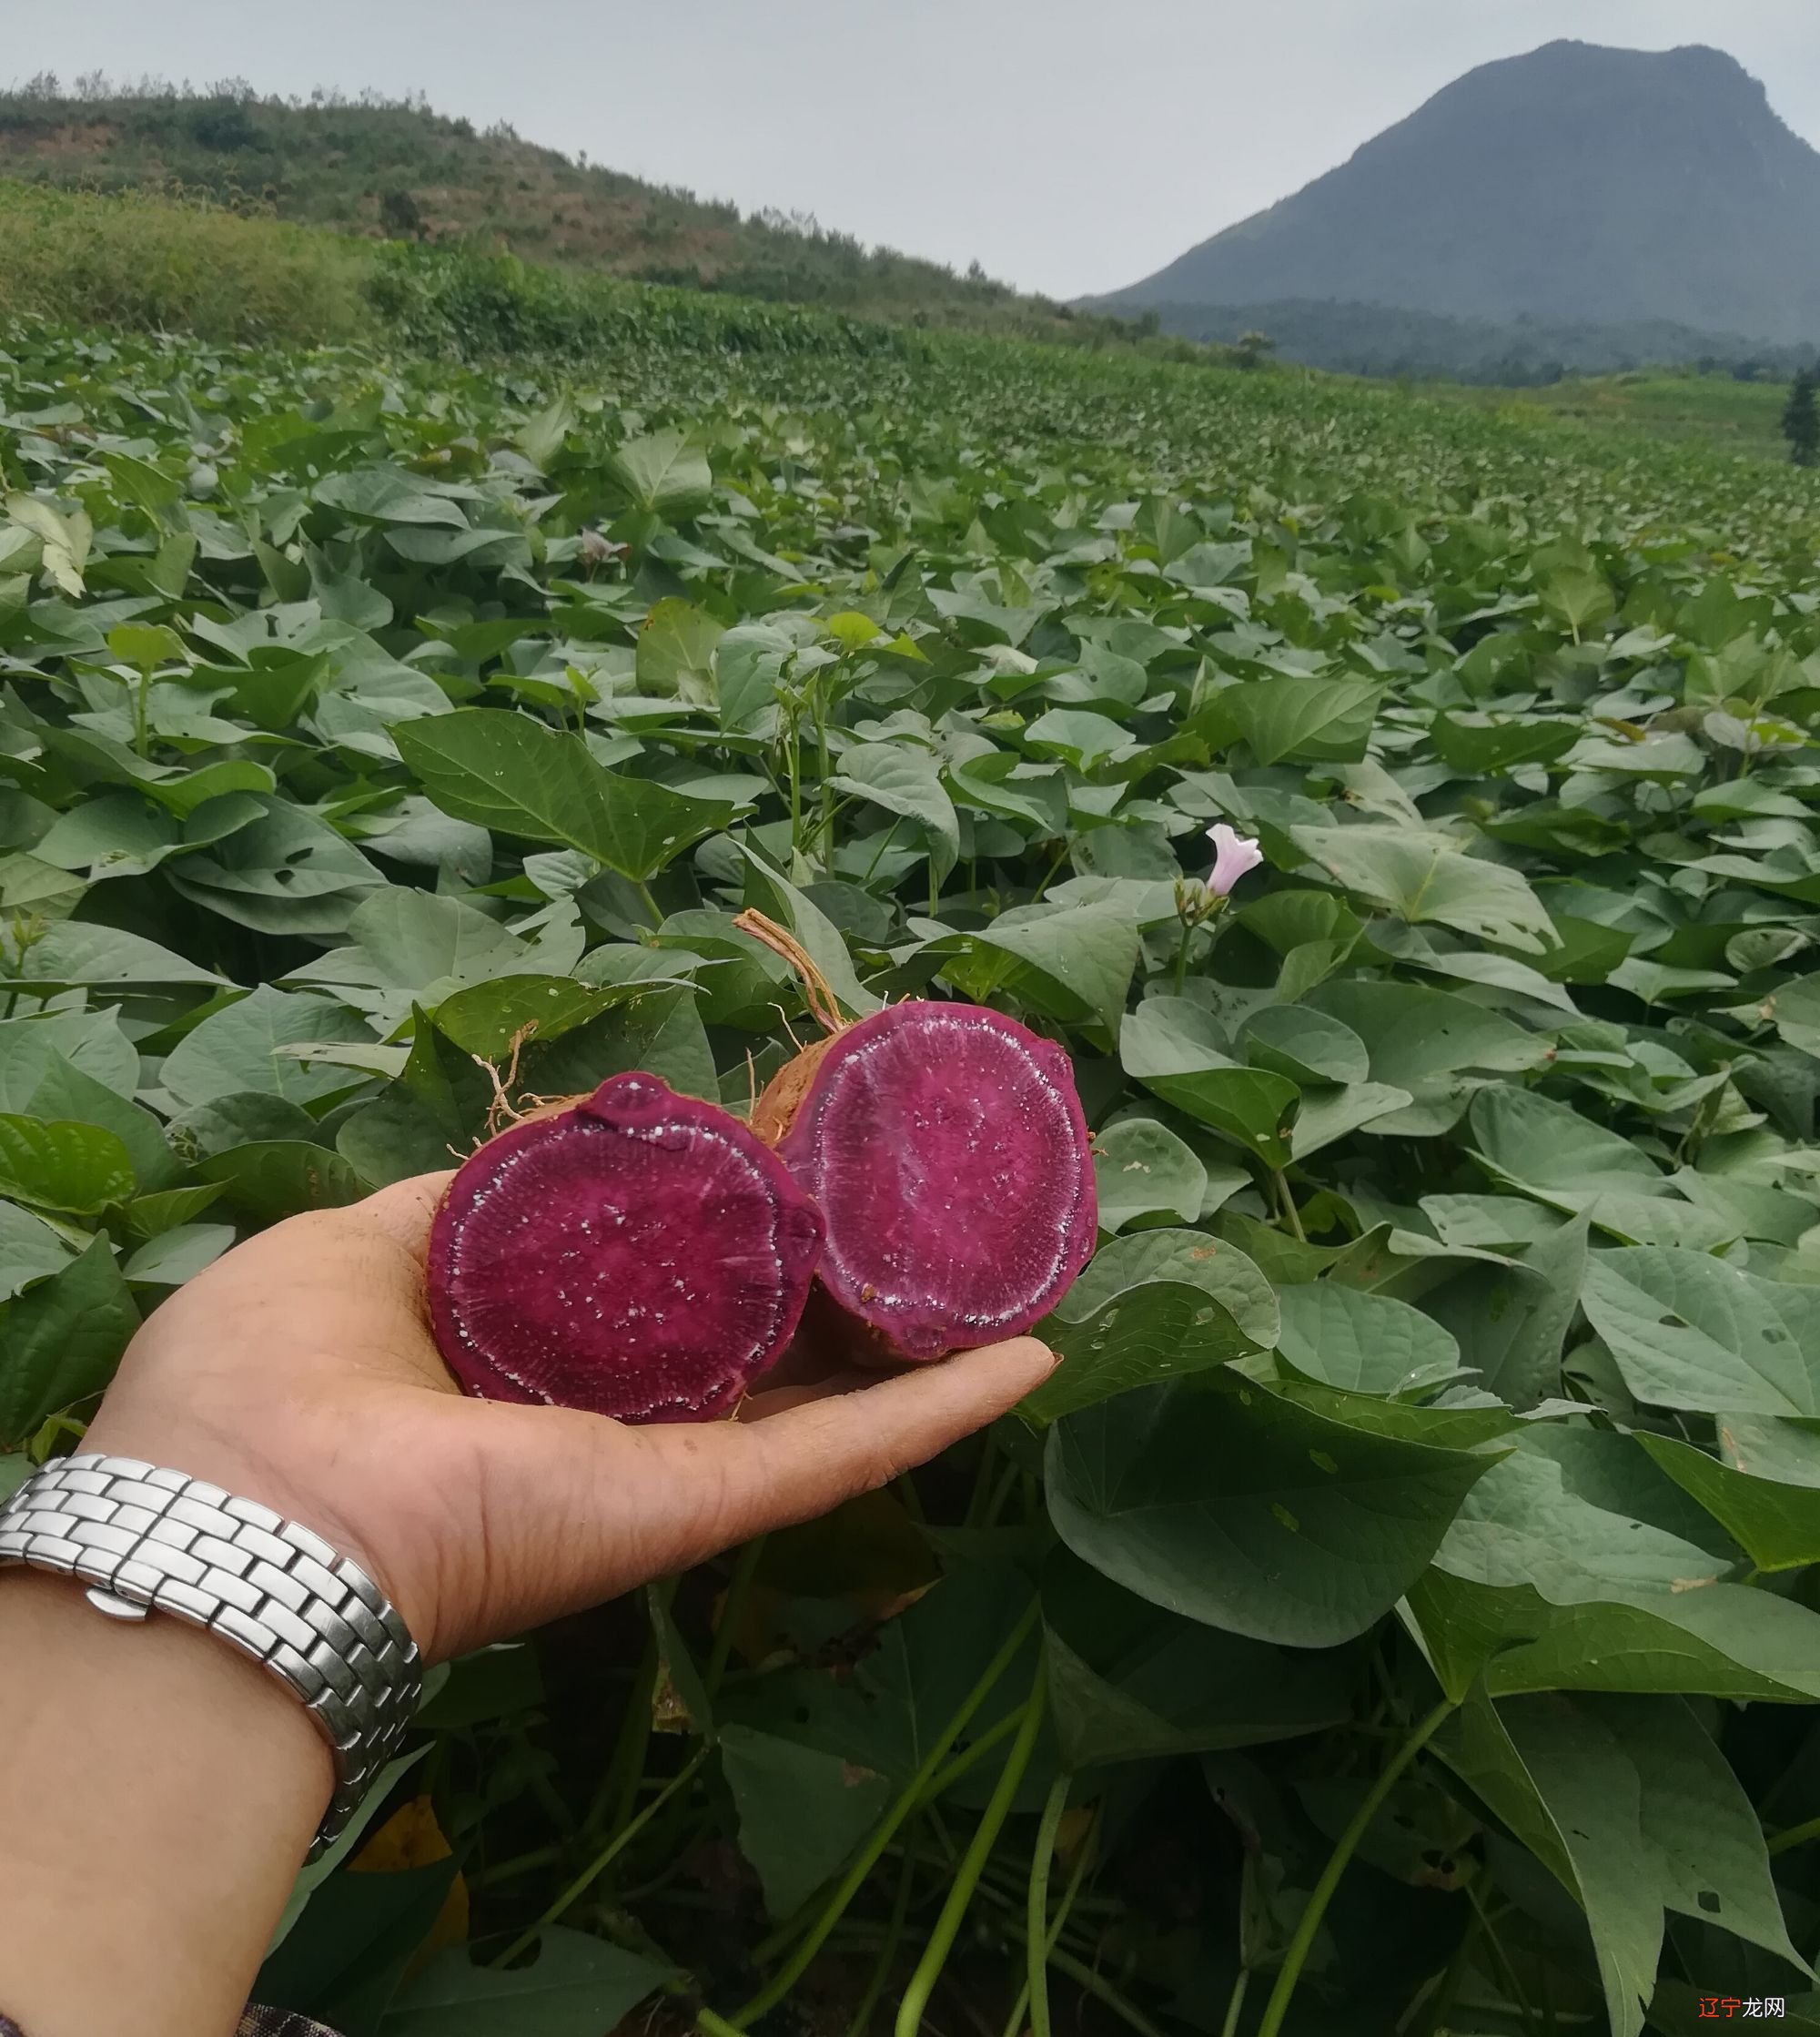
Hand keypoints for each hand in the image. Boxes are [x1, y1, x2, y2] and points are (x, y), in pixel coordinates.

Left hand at [85, 1171, 1055, 1663]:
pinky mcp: (699, 1503)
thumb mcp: (353, 1245)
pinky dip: (940, 1413)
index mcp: (519, 1358)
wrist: (254, 1509)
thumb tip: (565, 1143)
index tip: (791, 1168)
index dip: (722, 1233)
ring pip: (821, 1405)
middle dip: (836, 1294)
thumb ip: (462, 1198)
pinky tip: (1029, 1358)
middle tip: (917, 1218)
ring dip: (916, 1353)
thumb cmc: (273, 1372)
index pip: (650, 1294)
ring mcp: (663, 1467)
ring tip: (1002, 1279)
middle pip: (753, 1351)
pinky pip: (840, 1456)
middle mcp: (603, 1419)